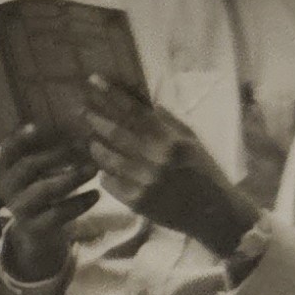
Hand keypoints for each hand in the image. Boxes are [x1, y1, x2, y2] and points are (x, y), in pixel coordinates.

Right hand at [0, 122, 96, 281]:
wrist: (37, 232)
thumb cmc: (42, 190)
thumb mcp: (39, 170)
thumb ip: (49, 149)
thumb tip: (77, 120)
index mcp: (6, 169)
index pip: (8, 148)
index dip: (21, 137)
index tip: (38, 125)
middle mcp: (8, 188)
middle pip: (28, 166)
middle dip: (58, 154)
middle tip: (85, 146)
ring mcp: (20, 208)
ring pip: (44, 190)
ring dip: (72, 177)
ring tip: (94, 169)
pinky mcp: (35, 227)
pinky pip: (58, 213)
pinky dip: (79, 203)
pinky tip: (96, 194)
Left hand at [76, 87, 252, 256]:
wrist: (214, 213)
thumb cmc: (205, 173)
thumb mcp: (193, 142)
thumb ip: (170, 123)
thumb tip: (148, 104)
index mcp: (172, 140)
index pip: (136, 111)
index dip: (112, 95)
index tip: (93, 81)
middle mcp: (156, 158)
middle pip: (116, 132)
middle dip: (95, 119)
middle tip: (80, 110)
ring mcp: (144, 181)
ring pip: (107, 158)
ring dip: (95, 147)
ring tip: (90, 140)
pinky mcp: (136, 201)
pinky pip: (109, 182)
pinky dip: (104, 173)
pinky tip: (104, 169)